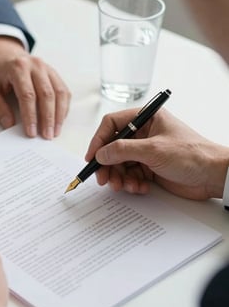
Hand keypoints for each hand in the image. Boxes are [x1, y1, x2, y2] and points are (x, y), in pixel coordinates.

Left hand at [0, 36, 70, 138]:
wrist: (2, 52)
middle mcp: (36, 65)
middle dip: (47, 118)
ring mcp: (47, 68)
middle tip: (46, 136)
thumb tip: (9, 124)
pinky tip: (59, 120)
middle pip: (47, 94)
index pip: (27, 95)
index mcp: (18, 67)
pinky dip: (63, 107)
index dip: (30, 116)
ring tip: (55, 131)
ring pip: (59, 93)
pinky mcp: (54, 74)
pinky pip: (63, 91)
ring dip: (59, 115)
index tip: (31, 132)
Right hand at [85, 108, 228, 199]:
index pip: (112, 125)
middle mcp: (143, 134)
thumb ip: (122, 150)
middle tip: (104, 179)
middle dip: (108, 165)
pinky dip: (131, 183)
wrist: (213, 176)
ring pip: (120, 164)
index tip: (92, 157)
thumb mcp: (153, 150)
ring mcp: (145, 152)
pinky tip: (140, 188)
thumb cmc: (190, 154)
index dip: (99, 140)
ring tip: (124, 186)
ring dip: (119, 177)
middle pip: (113, 148)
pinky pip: (130, 175)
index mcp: (145, 118)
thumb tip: (100, 154)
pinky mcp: (148, 168)